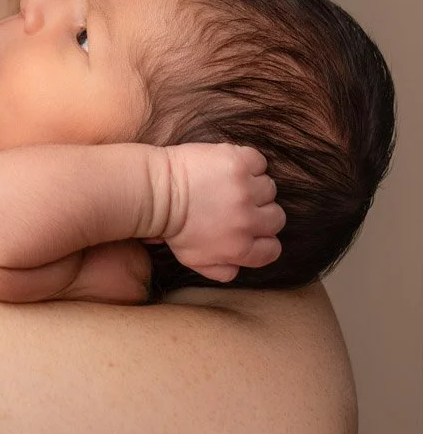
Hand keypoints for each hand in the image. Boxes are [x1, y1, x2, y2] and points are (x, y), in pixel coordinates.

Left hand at [159, 144, 285, 281]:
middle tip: (239, 205)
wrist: (156, 192)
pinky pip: (259, 162)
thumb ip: (223, 271)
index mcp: (240, 248)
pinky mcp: (238, 162)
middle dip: (261, 212)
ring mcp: (244, 189)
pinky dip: (249, 163)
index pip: (273, 249)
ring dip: (254, 186)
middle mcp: (247, 220)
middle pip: (277, 217)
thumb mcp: (195, 261)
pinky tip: (231, 167)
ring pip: (269, 188)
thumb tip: (240, 267)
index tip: (251, 229)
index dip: (264, 239)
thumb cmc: (172, 227)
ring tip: (231, 185)